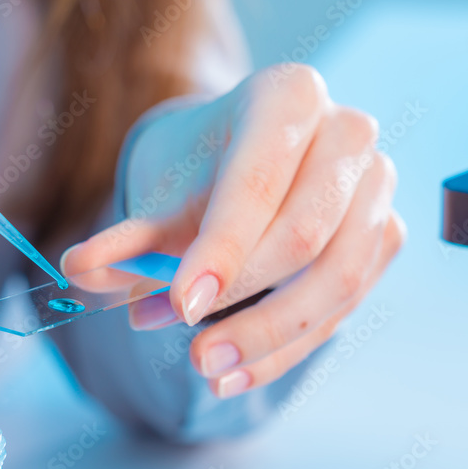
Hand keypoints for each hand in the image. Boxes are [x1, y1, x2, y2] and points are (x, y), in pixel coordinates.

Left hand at [61, 64, 404, 397]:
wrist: (247, 156)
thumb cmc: (203, 166)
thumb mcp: (161, 193)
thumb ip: (126, 236)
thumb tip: (79, 272)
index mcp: (290, 94)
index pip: (259, 181)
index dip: (223, 249)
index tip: (181, 306)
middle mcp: (349, 132)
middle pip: (306, 235)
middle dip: (245, 303)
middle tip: (192, 353)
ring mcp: (378, 184)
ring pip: (339, 279)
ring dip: (272, 338)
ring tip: (211, 372)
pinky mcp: (388, 233)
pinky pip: (347, 304)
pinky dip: (290, 348)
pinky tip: (240, 374)